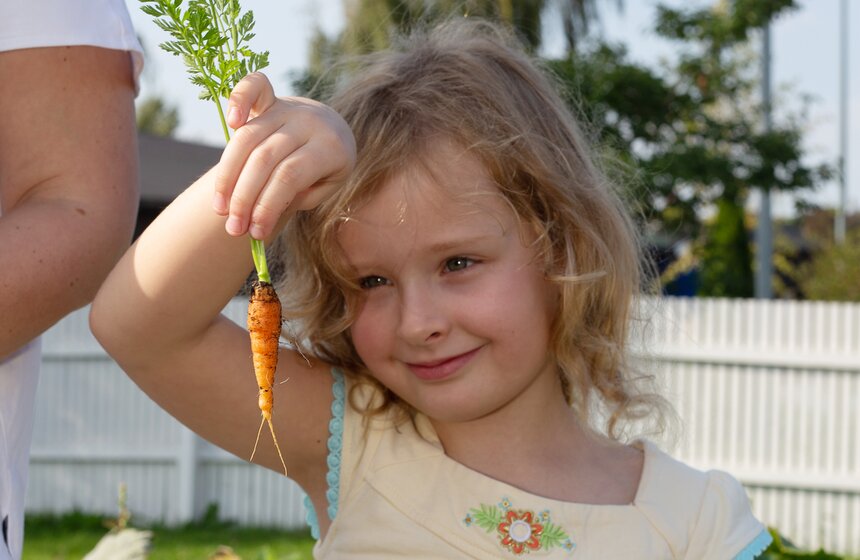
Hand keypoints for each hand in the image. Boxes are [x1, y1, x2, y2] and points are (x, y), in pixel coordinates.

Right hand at [212, 73, 355, 239]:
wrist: (334, 129)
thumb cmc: (327, 167)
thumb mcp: (325, 187)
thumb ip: (299, 195)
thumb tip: (264, 208)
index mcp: (330, 148)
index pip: (290, 177)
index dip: (267, 206)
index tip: (256, 233)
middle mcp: (309, 122)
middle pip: (265, 159)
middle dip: (244, 198)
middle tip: (233, 228)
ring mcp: (289, 107)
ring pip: (248, 138)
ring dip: (228, 175)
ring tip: (220, 208)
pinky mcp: (272, 98)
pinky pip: (252, 87)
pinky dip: (238, 98)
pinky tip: (229, 122)